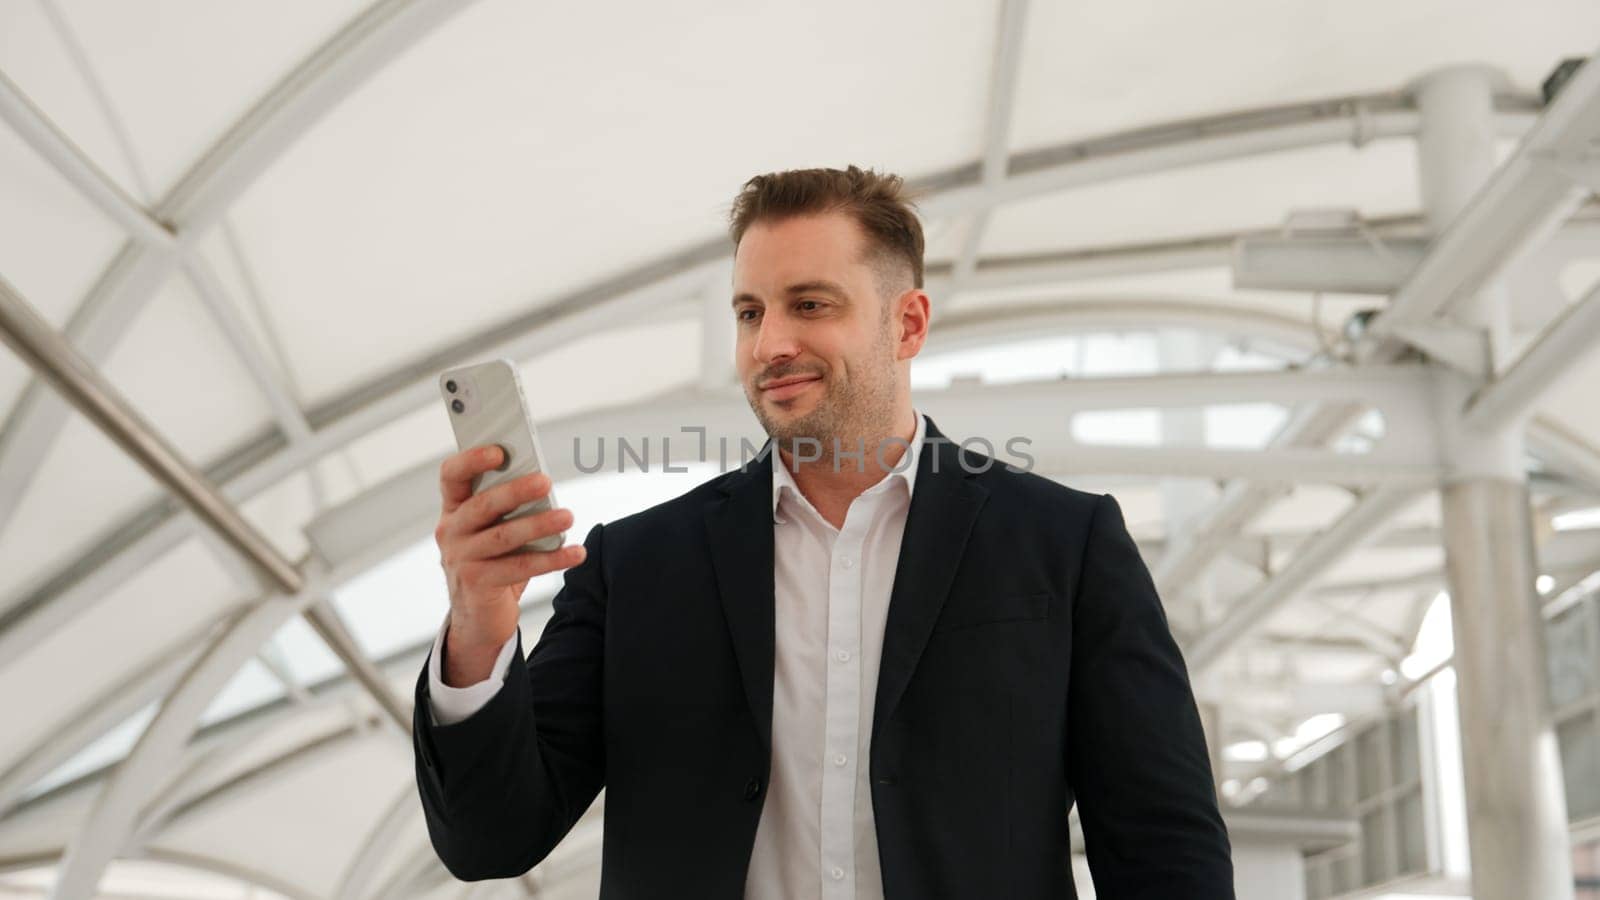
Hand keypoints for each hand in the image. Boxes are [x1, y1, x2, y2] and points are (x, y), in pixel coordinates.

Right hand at [434, 444, 585, 682]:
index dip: (472, 460)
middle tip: (546, 481)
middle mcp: (451, 531)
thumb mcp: (495, 530)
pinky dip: (552, 560)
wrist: (479, 617)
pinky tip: (576, 553)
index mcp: (454, 509)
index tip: (500, 450)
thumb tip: (543, 484)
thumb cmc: (493, 561)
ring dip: (539, 525)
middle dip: (516, 491)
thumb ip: (509, 508)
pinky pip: (519, 568)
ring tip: (568, 516)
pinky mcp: (477, 584)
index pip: (452, 475)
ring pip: (503, 537)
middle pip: (483, 505)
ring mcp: (460, 559)